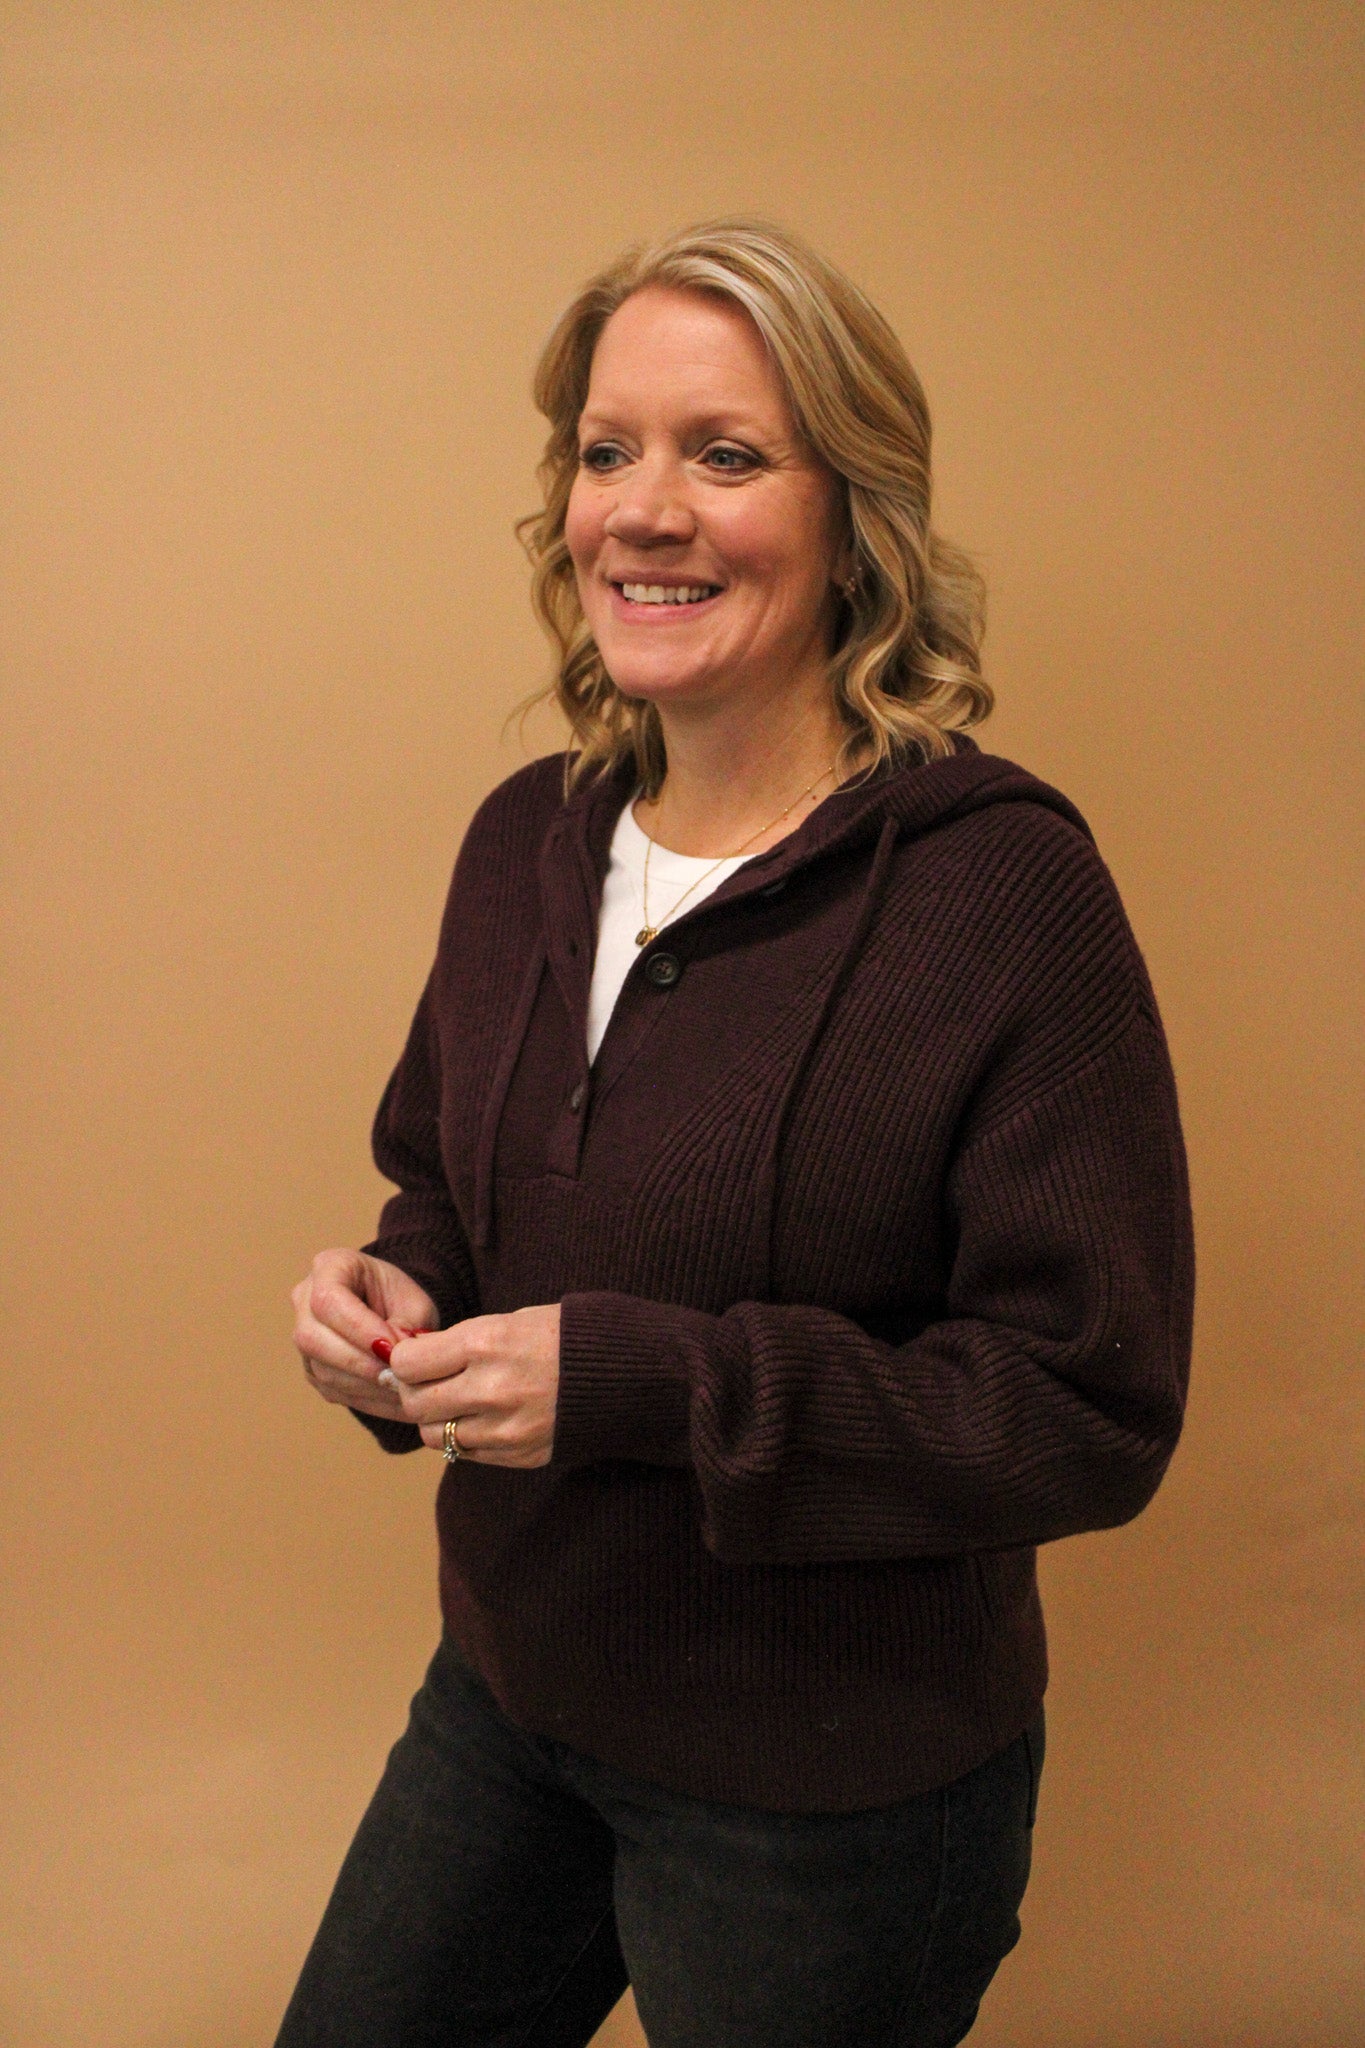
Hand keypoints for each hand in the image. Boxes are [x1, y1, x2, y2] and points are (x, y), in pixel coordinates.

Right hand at [292, 1247, 437, 1422]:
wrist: (391, 1309)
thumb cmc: (401, 1299)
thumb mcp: (414, 1303)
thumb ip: (407, 1326)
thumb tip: (395, 1361)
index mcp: (330, 1266)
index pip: (329, 1300)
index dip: (358, 1328)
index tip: (392, 1348)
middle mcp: (305, 1299)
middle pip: (313, 1337)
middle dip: (359, 1362)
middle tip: (398, 1376)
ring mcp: (303, 1336)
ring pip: (321, 1369)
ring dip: (364, 1385)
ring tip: (403, 1392)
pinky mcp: (312, 1368)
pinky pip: (331, 1388)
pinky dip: (366, 1399)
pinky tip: (395, 1401)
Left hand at [386, 1305, 560, 1467]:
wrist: (625, 1373)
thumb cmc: (562, 1337)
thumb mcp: (508, 1322)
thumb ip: (457, 1344)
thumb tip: (405, 1359)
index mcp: (487, 1344)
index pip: (408, 1363)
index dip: (403, 1359)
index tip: (413, 1356)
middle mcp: (491, 1389)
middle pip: (415, 1403)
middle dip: (412, 1391)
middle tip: (426, 1382)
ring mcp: (505, 1428)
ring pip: (435, 1435)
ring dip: (438, 1419)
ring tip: (458, 1401)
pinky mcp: (519, 1455)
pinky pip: (466, 1453)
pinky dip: (465, 1437)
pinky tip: (484, 1417)